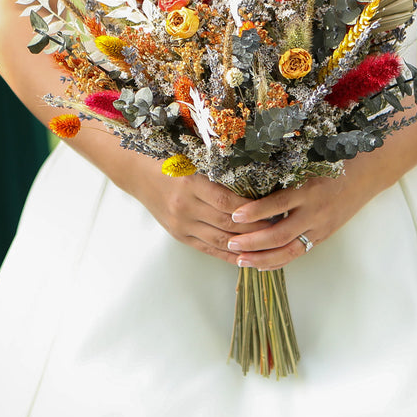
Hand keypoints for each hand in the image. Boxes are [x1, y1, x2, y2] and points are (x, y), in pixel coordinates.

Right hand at [125, 162, 263, 266]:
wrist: (137, 174)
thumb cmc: (170, 161)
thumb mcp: (193, 159)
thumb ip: (219, 170)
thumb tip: (255, 180)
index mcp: (191, 183)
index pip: (227, 202)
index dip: (252, 210)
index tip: (273, 210)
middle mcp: (185, 206)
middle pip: (227, 224)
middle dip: (255, 229)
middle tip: (279, 228)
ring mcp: (181, 224)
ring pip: (220, 240)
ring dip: (245, 245)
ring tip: (268, 245)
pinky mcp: (179, 235)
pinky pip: (208, 249)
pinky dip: (228, 255)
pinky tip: (246, 257)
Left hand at [224, 160, 382, 270]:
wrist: (367, 174)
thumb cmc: (334, 162)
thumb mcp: (309, 162)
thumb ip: (284, 174)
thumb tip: (249, 178)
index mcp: (309, 189)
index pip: (278, 204)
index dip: (256, 211)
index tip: (234, 215)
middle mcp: (314, 211)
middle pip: (280, 234)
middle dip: (253, 241)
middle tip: (232, 243)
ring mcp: (320, 227)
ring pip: (288, 250)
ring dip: (262, 257)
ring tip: (240, 259)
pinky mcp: (323, 236)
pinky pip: (298, 253)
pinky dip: (278, 261)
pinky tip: (260, 264)